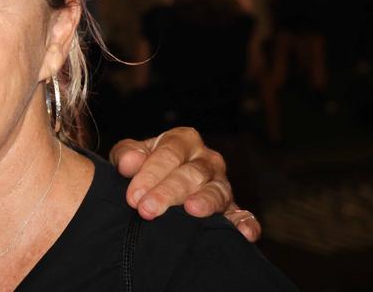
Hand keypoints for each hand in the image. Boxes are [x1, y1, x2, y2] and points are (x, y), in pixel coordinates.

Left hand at [109, 127, 260, 241]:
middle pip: (191, 174)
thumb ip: (126, 154)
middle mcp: (206, 160)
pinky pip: (243, 215)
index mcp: (182, 140)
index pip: (168, 154)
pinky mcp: (232, 208)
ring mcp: (222, 184)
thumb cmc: (143, 167)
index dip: (150, 175)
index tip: (133, 197)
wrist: (156, 183)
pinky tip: (244, 232)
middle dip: (168, 192)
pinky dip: (246, 223)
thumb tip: (130, 162)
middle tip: (147, 210)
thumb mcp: (130, 155)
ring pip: (216, 192)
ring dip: (204, 202)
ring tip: (192, 210)